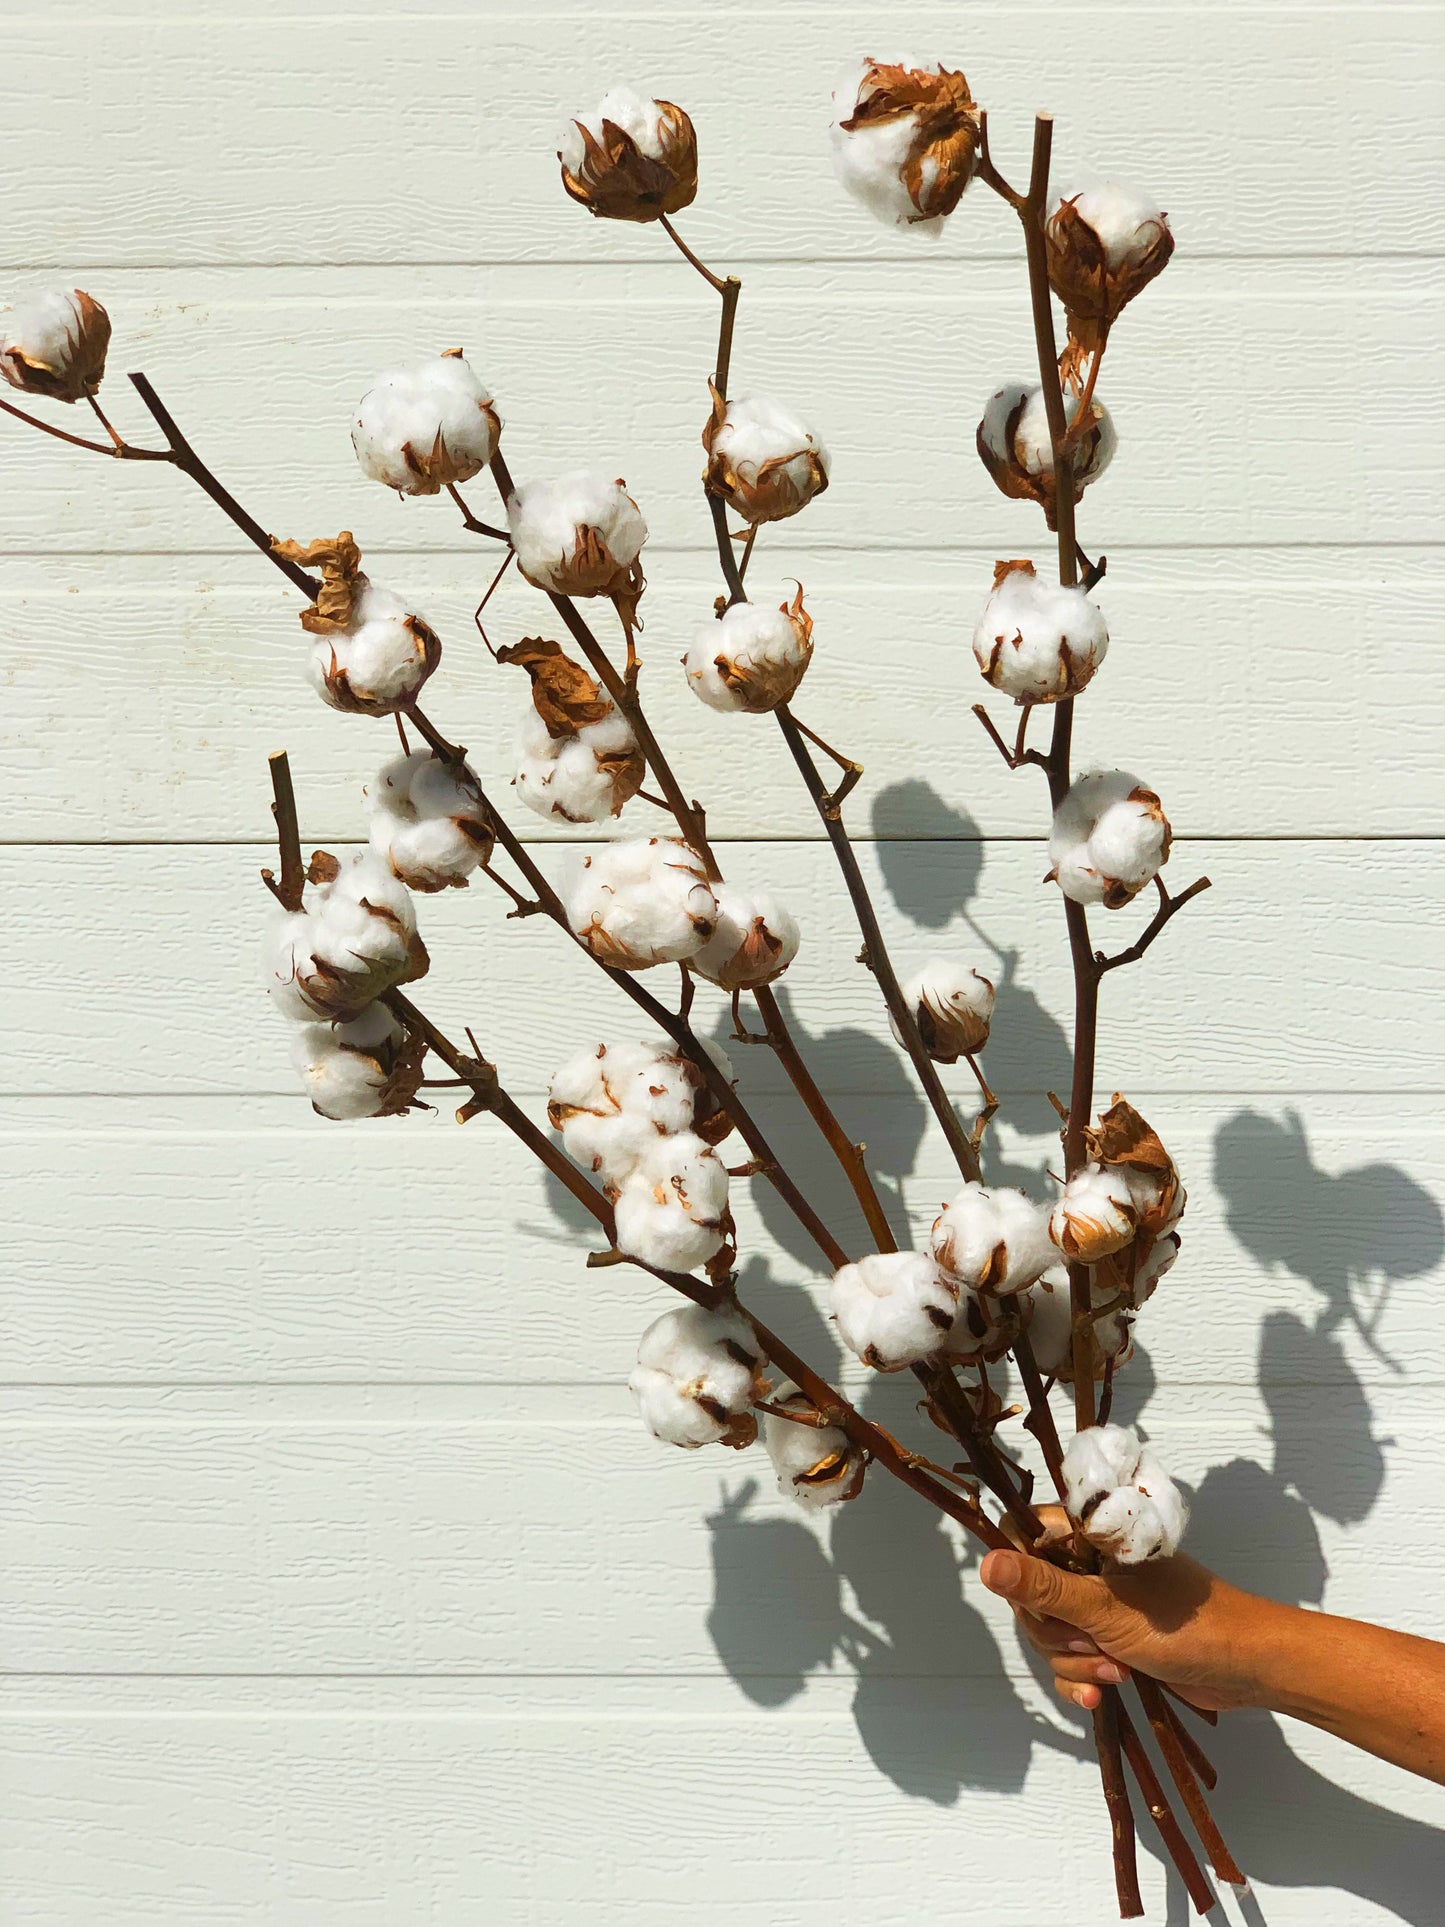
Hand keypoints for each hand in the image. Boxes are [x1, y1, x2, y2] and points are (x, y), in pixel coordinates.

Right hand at [980, 1507, 1285, 1714]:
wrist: (1248, 1668)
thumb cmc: (1182, 1625)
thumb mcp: (1104, 1609)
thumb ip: (1042, 1588)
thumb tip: (984, 1564)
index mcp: (1090, 1535)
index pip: (1023, 1532)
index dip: (1018, 1569)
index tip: (1034, 1602)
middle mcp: (1091, 1563)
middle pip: (1032, 1593)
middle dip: (1055, 1633)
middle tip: (1090, 1644)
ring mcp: (1103, 1602)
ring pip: (1053, 1632)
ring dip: (1075, 1661)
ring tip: (1113, 1673)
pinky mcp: (1114, 1638)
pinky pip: (1074, 1659)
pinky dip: (1083, 1677)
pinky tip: (1101, 1695)